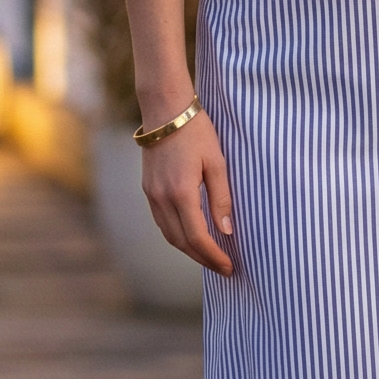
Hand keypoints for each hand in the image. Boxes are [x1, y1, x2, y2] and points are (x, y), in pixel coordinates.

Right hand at [139, 105, 233, 275]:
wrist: (165, 110)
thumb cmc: (196, 132)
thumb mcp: (217, 162)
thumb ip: (221, 197)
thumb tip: (226, 230)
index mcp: (181, 193)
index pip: (198, 237)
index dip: (214, 256)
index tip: (229, 267)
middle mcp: (161, 198)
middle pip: (181, 242)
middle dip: (203, 259)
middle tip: (223, 268)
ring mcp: (151, 194)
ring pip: (169, 234)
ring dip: (189, 250)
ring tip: (209, 257)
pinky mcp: (148, 189)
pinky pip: (162, 221)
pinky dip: (177, 235)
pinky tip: (191, 236)